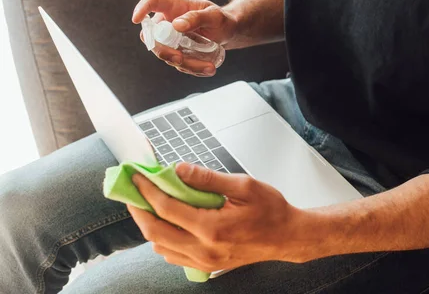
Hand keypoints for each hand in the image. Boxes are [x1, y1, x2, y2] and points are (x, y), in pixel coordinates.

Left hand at [127, 163, 304, 271]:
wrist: (287, 237)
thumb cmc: (271, 211)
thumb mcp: (244, 186)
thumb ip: (209, 178)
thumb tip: (180, 170)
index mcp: (212, 228)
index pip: (167, 208)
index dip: (148, 191)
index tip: (139, 177)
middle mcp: (204, 249)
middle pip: (155, 232)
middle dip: (139, 210)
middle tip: (133, 193)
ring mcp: (204, 261)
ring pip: (160, 247)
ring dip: (150, 225)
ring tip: (148, 205)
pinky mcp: (207, 265)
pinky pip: (173, 256)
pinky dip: (162, 240)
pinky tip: (166, 224)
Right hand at [131, 0, 238, 76]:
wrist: (228, 32)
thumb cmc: (220, 19)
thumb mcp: (214, 16)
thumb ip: (197, 17)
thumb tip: (177, 25)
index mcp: (174, 6)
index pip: (151, 1)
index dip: (141, 9)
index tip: (136, 20)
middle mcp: (168, 22)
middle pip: (152, 36)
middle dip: (163, 51)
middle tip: (180, 58)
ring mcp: (171, 38)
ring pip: (166, 55)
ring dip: (185, 64)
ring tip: (209, 67)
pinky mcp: (177, 52)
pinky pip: (178, 64)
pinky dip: (193, 69)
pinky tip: (208, 69)